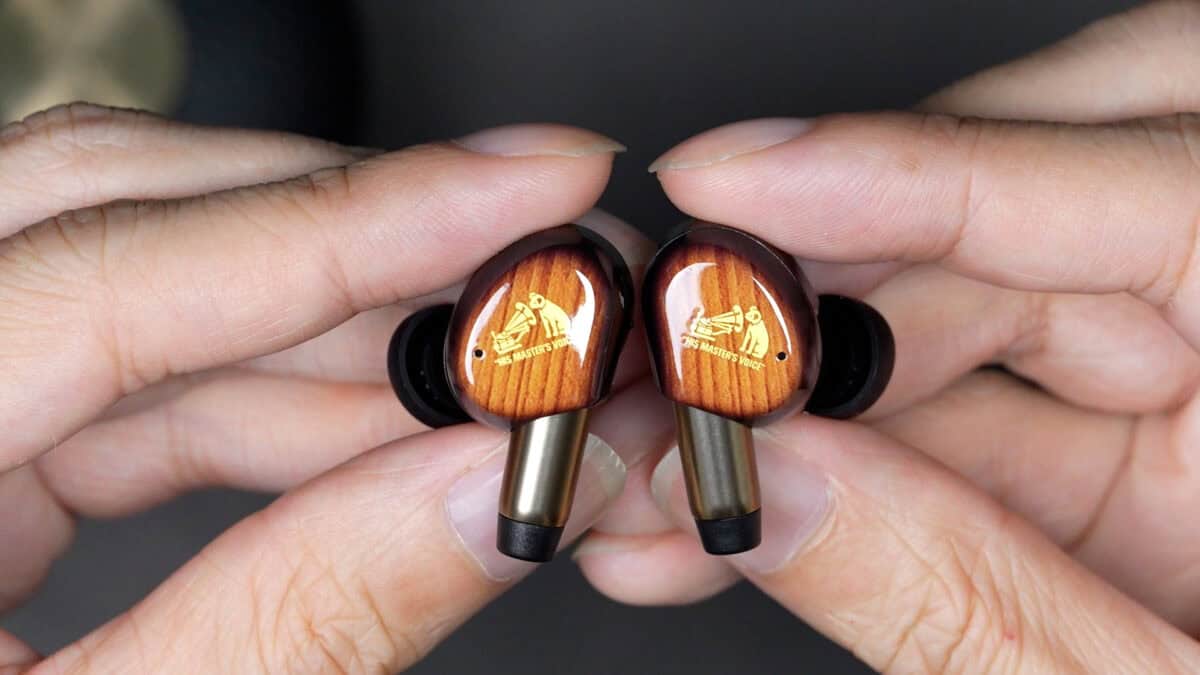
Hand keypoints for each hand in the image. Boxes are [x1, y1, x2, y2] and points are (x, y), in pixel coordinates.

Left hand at [0, 106, 661, 671]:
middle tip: (530, 265)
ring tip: (495, 373)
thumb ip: (305, 617)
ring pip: (151, 283)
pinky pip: (147, 375)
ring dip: (347, 329)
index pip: (106, 273)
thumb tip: (492, 494)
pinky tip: (400, 431)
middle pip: (120, 214)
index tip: (524, 189)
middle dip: (361, 237)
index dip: (351, 223)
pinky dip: (289, 397)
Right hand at [578, 1, 1199, 670]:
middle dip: (837, 274)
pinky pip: (941, 407)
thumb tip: (769, 488)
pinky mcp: (1104, 456)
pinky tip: (719, 504)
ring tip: (667, 461)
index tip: (743, 184)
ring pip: (955, 305)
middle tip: (694, 344)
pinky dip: (818, 451)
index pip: (1151, 199)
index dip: (920, 175)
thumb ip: (966, 607)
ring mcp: (1187, 395)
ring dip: (791, 380)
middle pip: (1037, 203)